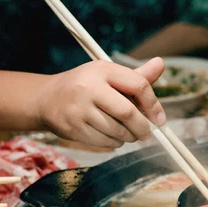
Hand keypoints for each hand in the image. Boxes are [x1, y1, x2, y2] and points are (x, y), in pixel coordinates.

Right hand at [35, 58, 165, 147]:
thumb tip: (161, 63)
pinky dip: (115, 143)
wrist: (46, 99)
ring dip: (129, 137)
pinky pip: (105, 142)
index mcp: (102, 70)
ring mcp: (79, 109)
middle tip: (147, 134)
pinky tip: (113, 137)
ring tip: (128, 134)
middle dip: (143, 128)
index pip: (138, 85)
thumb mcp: (108, 75)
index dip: (154, 104)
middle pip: (128, 113)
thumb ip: (136, 75)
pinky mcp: (73, 128)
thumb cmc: (86, 86)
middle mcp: (89, 87)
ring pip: (118, 131)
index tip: (160, 120)